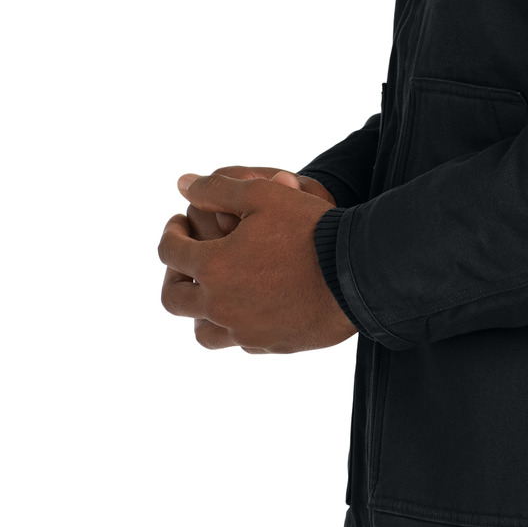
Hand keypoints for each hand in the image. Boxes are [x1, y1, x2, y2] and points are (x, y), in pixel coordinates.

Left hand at [160, 171, 353, 353]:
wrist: (358, 273)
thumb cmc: (311, 229)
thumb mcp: (262, 194)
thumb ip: (217, 188)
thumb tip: (182, 183)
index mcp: (214, 266)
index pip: (169, 251)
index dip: (171, 232)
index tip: (180, 223)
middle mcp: (221, 304)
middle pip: (173, 298)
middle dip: (173, 274)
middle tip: (188, 258)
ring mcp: (246, 329)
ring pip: (203, 331)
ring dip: (200, 311)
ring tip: (214, 291)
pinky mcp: (271, 344)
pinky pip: (240, 340)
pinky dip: (237, 324)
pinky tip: (252, 305)